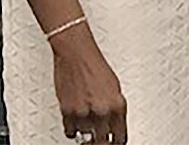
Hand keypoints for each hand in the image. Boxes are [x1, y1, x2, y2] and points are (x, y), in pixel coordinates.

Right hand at [51, 24, 127, 143]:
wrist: (76, 53)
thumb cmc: (94, 64)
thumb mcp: (114, 85)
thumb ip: (115, 106)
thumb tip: (114, 122)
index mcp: (117, 104)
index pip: (120, 136)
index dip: (117, 141)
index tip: (114, 142)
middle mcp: (102, 111)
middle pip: (102, 141)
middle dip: (101, 140)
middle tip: (99, 137)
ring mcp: (84, 113)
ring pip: (85, 137)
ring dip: (86, 131)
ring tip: (87, 121)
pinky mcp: (68, 113)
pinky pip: (71, 133)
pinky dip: (73, 129)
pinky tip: (76, 122)